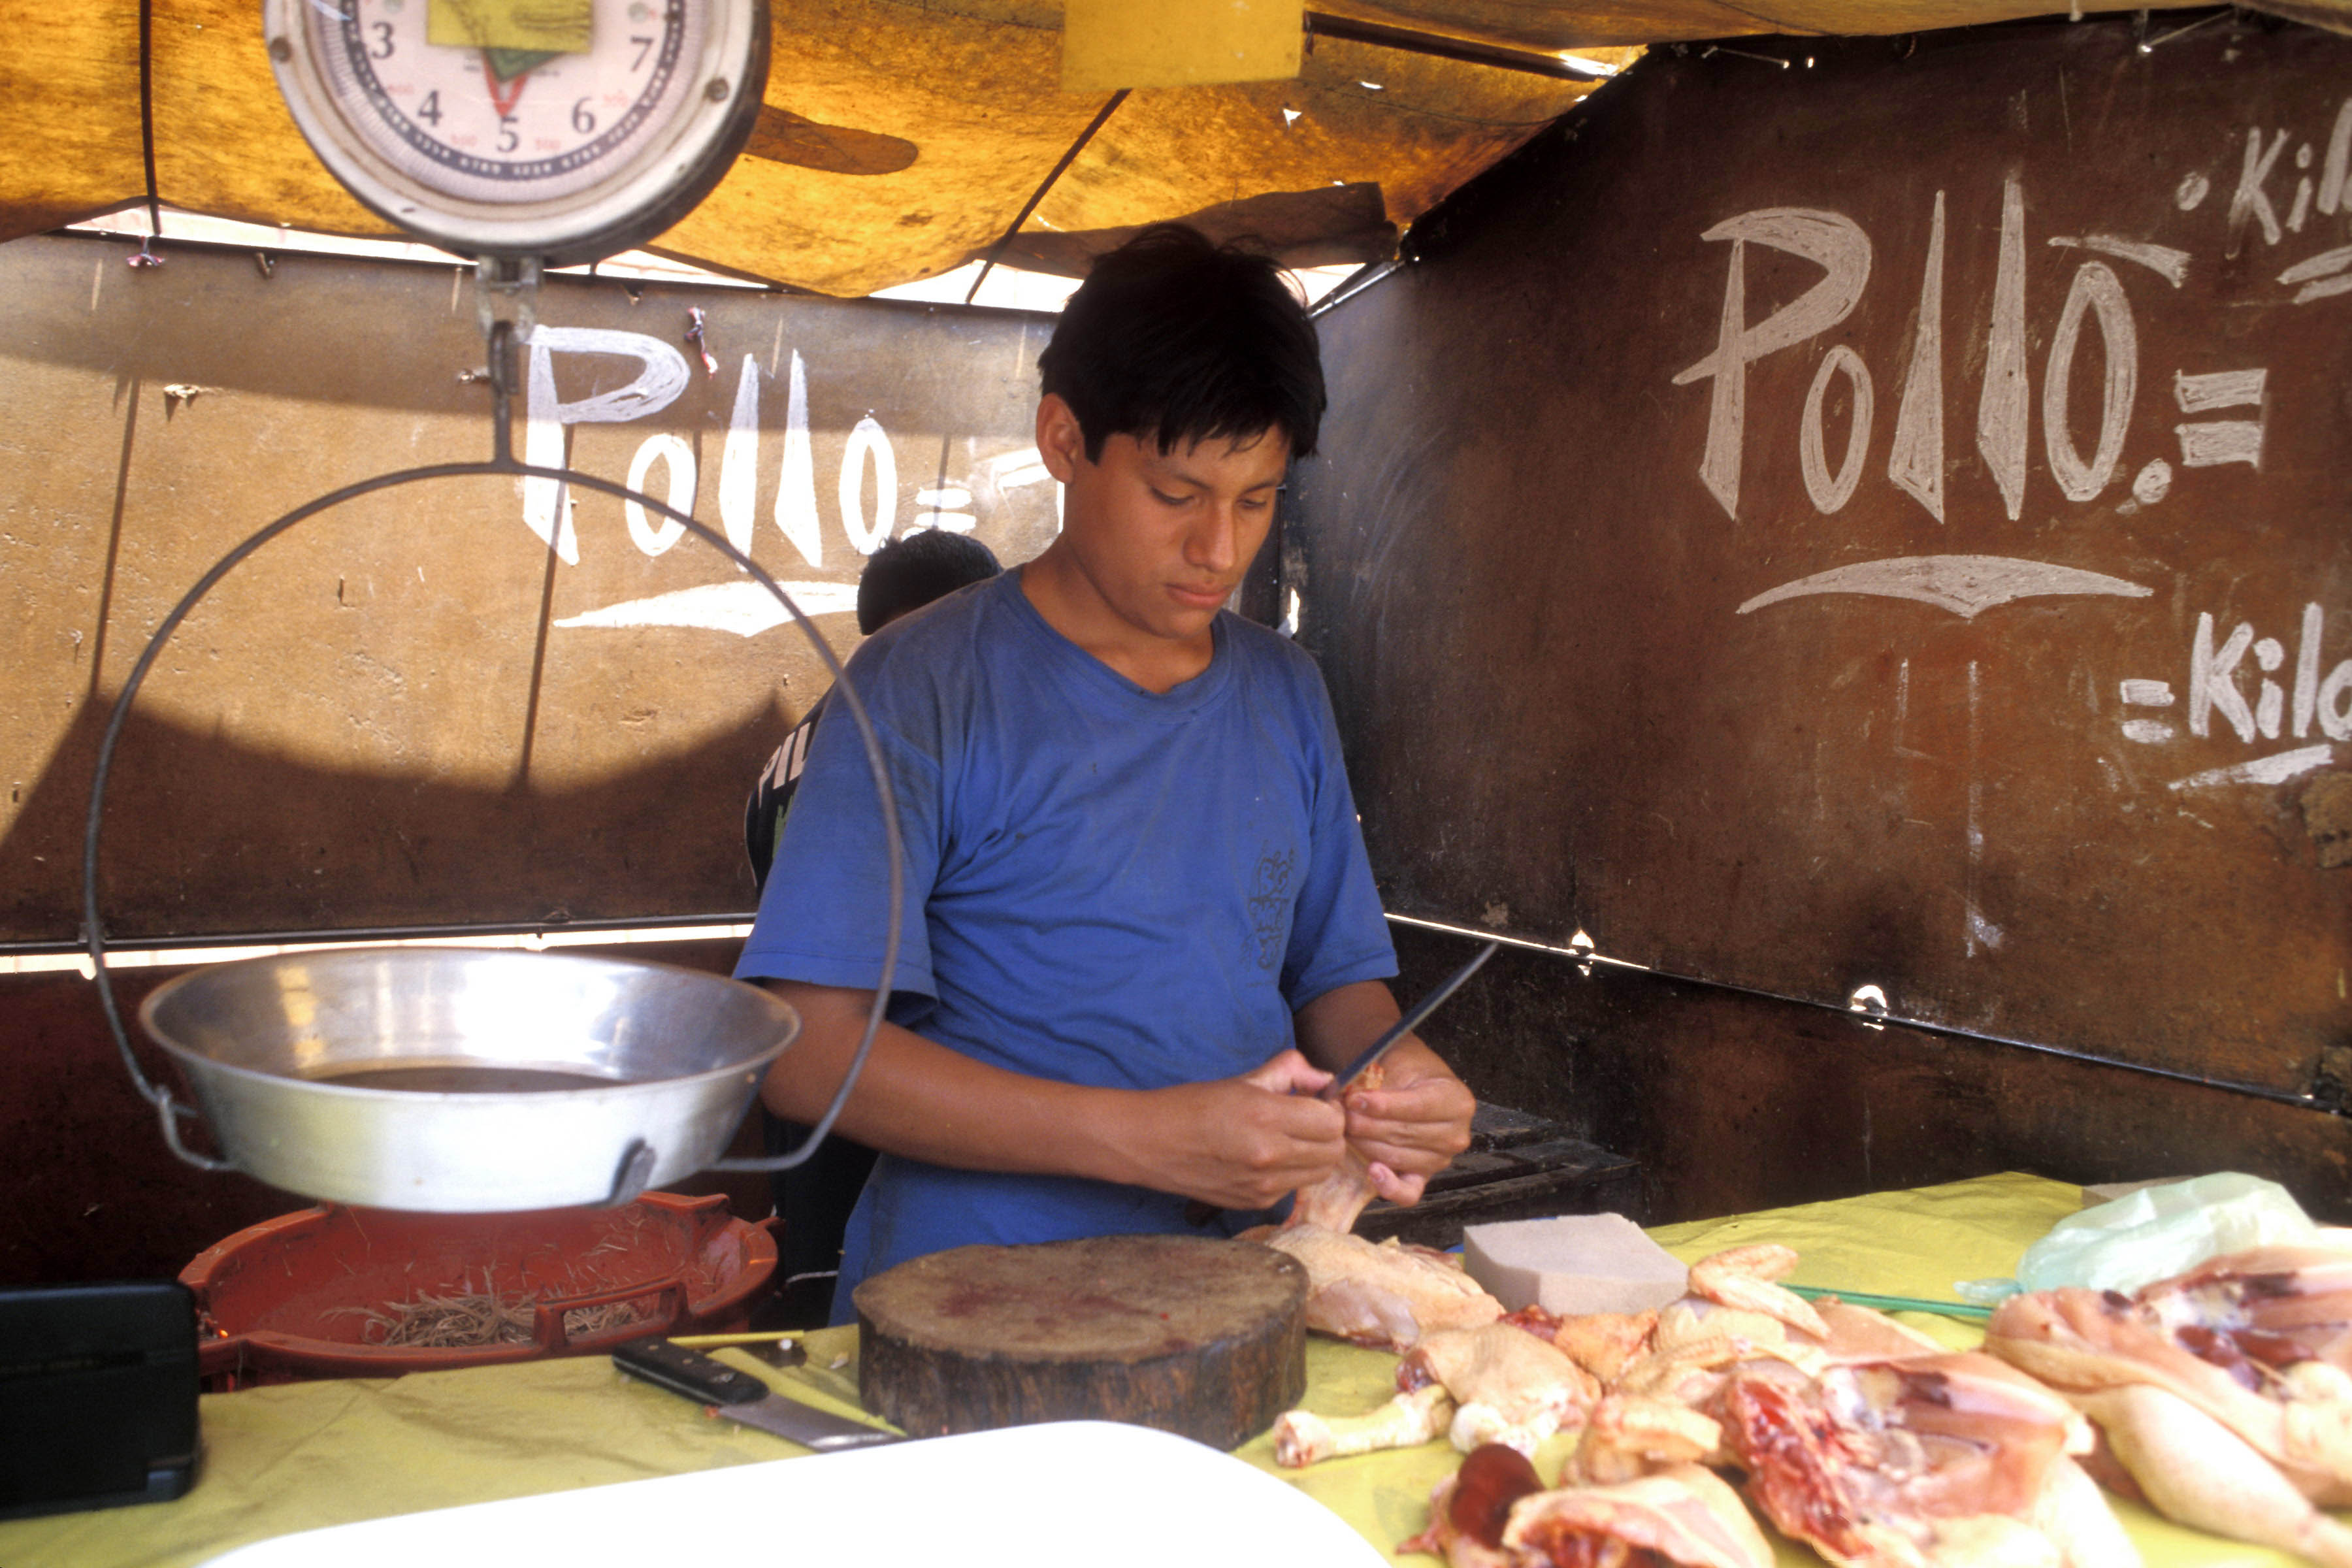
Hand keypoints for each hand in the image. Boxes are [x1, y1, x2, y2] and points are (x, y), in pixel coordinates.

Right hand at [1119, 1050, 1347, 1210]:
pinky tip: (1271, 1158)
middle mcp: (1269, 1155)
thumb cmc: (1195, 1105)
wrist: (1152, 1143)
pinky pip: (1295, 1187)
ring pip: (1321, 1173)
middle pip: (1334, 1151)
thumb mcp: (1244, 1078)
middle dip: (1329, 1132)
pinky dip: (1294, 1172)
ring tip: (1292, 1138)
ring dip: (1316, 1154)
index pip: (1332, 1121)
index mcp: (1266, 1116)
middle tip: (1309, 1120)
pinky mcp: (1255, 1203)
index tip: (1316, 1101)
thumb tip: (1325, 1079)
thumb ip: (1291, 1071)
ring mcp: (1263, 1185)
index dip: (1330, 1108)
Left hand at [1339, 1040, 1474, 1206]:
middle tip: (1340, 1114)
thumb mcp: (1399, 1062)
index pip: (1416, 1107)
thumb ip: (1381, 1081)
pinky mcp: (1424, 1178)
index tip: (1354, 1100)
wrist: (1412, 1080)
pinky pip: (1408, 1192)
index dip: (1383, 1106)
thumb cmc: (1406, 1069)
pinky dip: (1389, 1185)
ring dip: (1366, 1145)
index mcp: (1456, 1101)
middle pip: (1404, 1134)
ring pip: (1398, 1158)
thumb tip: (1352, 1100)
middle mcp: (1455, 1134)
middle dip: (1366, 1124)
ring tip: (1345, 1129)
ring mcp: (1441, 1160)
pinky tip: (1372, 1170)